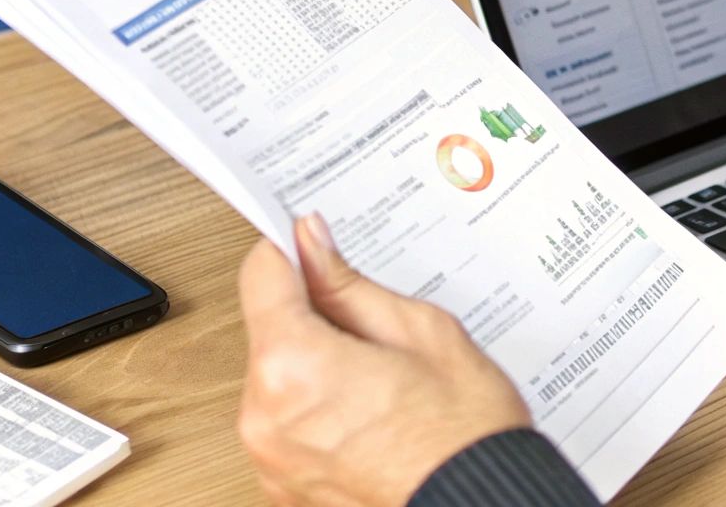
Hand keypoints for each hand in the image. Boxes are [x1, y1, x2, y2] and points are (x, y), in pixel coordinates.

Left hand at [236, 214, 529, 505]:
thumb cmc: (463, 436)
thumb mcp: (419, 330)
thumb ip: (349, 284)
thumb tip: (312, 245)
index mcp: (294, 366)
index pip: (261, 274)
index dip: (290, 250)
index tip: (307, 242)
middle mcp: (266, 417)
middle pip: (268, 331)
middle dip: (311, 318)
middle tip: (374, 331)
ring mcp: (271, 459)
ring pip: (277, 380)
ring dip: (314, 369)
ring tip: (380, 384)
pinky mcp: (284, 487)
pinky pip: (287, 426)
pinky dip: (316, 414)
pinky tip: (368, 418)